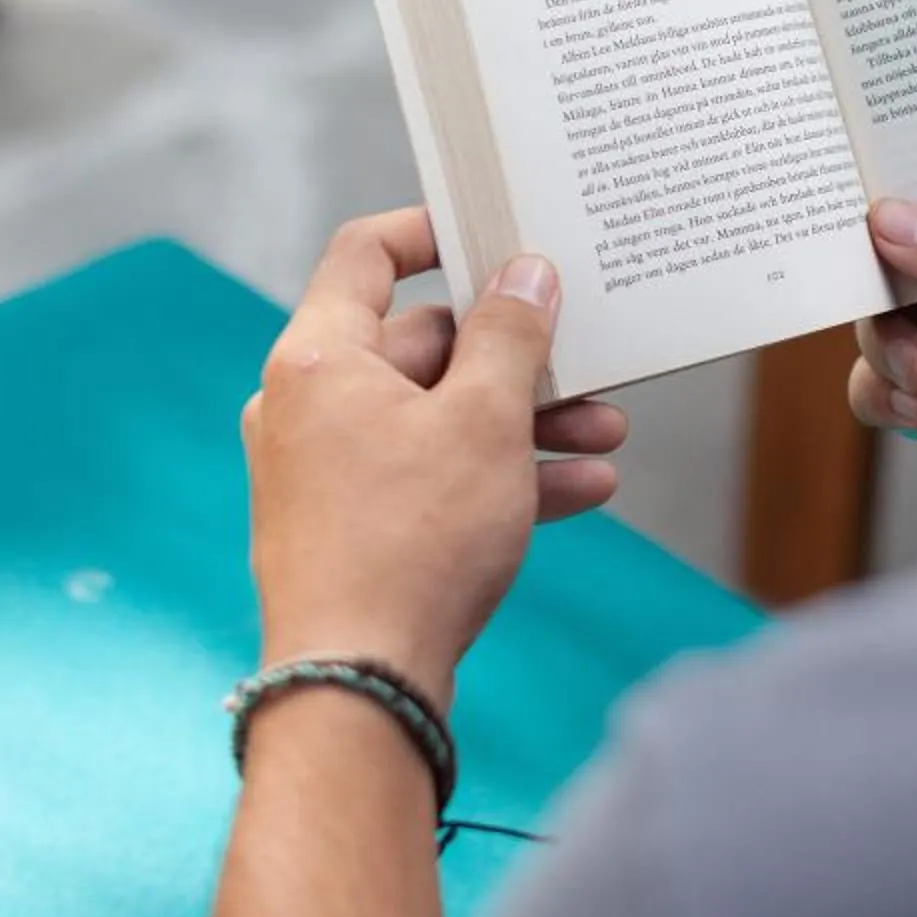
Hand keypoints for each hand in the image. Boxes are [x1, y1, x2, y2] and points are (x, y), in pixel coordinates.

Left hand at [242, 209, 620, 708]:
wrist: (358, 686)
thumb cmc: (410, 543)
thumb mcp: (484, 422)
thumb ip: (511, 337)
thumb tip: (525, 274)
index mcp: (319, 358)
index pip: (366, 254)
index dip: (431, 230)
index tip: (492, 231)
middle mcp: (309, 406)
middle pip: (420, 345)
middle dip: (515, 357)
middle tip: (589, 360)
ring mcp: (326, 472)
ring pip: (436, 419)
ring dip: (522, 422)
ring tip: (606, 434)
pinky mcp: (351, 529)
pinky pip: (431, 478)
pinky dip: (497, 477)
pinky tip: (582, 491)